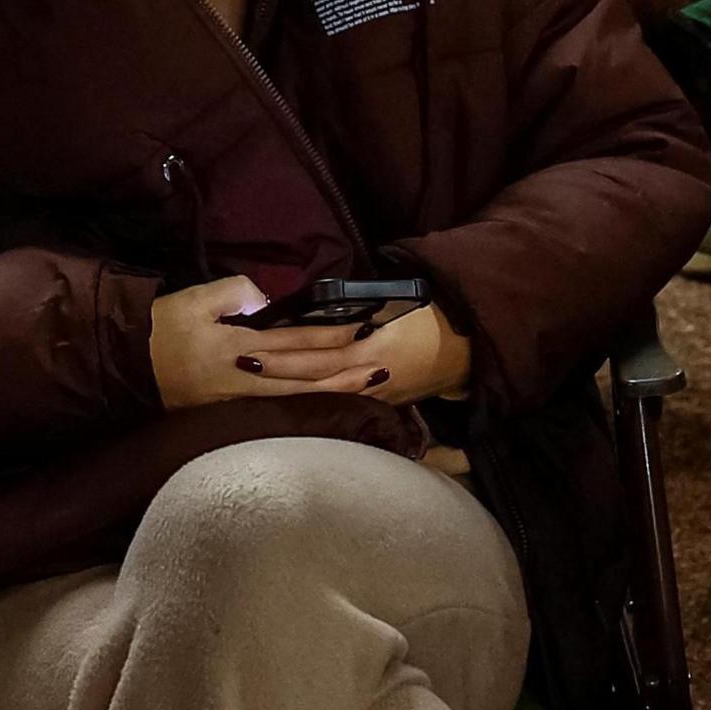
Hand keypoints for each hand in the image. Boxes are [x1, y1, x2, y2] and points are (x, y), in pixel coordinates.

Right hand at [150, 276, 381, 409]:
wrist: (122, 367)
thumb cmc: (158, 329)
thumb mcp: (193, 299)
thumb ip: (232, 292)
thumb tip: (264, 297)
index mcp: (236, 349)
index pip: (293, 342)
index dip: (328, 337)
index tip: (359, 331)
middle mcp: (243, 379)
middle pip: (304, 378)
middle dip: (344, 373)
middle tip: (381, 367)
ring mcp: (237, 402)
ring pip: (296, 399)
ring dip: (335, 393)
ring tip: (369, 387)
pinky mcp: (230, 415)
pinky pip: (279, 411)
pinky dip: (308, 407)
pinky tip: (328, 404)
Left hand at [235, 300, 473, 407]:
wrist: (469, 350)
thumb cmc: (436, 320)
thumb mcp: (401, 308)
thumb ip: (364, 313)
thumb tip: (328, 313)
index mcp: (369, 352)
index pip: (316, 354)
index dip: (283, 354)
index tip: (251, 349)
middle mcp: (365, 378)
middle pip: (312, 378)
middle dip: (277, 374)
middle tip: (241, 365)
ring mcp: (372, 395)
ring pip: (322, 393)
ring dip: (288, 388)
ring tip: (258, 381)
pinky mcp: (380, 401)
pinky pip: (340, 399)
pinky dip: (314, 398)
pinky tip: (292, 396)